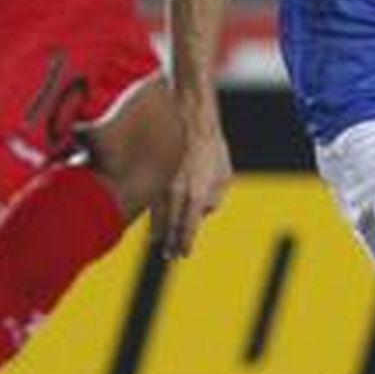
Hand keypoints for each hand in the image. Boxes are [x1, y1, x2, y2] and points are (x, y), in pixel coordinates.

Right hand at [153, 129, 233, 260]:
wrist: (189, 118)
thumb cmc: (210, 145)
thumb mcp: (224, 174)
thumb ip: (216, 197)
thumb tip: (204, 213)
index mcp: (198, 194)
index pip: (188, 228)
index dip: (184, 243)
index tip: (182, 254)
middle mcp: (178, 193)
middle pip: (171, 226)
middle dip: (170, 243)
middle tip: (170, 255)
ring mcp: (163, 184)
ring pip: (157, 215)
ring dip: (158, 232)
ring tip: (158, 243)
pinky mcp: (153, 174)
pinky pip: (150, 199)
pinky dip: (150, 212)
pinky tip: (150, 216)